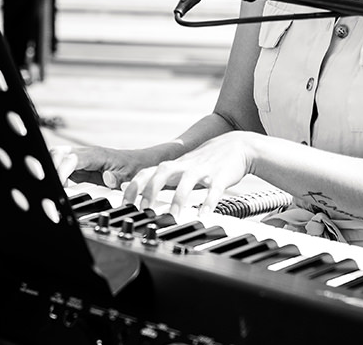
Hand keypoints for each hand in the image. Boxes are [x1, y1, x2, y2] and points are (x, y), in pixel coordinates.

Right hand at [50, 144, 158, 189]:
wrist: (141, 163)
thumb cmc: (135, 168)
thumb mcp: (130, 175)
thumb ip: (118, 178)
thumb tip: (107, 179)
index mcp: (96, 155)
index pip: (72, 158)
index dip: (62, 168)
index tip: (59, 184)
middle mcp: (86, 154)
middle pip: (59, 152)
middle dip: (50, 167)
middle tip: (50, 187)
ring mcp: (82, 159)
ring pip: (58, 157)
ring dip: (51, 169)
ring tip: (52, 189)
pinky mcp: (80, 166)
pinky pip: (63, 166)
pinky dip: (56, 175)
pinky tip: (58, 189)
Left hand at [123, 132, 253, 217]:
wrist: (237, 145)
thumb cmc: (205, 160)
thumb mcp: (182, 167)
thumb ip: (164, 179)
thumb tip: (140, 192)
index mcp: (173, 166)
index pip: (146, 173)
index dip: (133, 187)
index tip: (124, 205)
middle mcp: (184, 166)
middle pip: (161, 173)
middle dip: (150, 191)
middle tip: (143, 210)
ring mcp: (202, 169)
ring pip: (187, 181)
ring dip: (178, 199)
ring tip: (174, 217)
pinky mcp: (221, 176)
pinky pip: (214, 190)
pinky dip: (208, 203)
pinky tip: (204, 216)